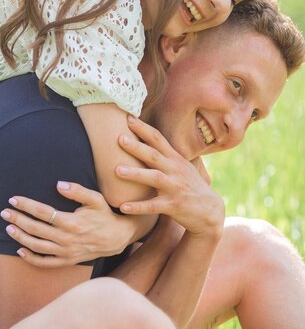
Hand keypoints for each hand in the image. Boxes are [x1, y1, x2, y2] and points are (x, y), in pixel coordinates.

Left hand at [0, 182, 133, 266]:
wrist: (117, 238)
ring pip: (36, 246)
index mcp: (71, 222)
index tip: (13, 199)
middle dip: (17, 219)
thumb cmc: (104, 215)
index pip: (42, 212)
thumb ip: (77, 191)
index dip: (26, 205)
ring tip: (8, 228)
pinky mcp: (67, 261)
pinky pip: (45, 263)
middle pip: (35, 229)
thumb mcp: (95, 199)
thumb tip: (58, 184)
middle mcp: (66, 239)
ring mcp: (66, 252)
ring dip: (20, 237)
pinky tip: (20, 250)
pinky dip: (31, 258)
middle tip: (4, 212)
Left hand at [116, 117, 224, 238]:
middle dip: (137, 146)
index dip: (143, 128)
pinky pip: (154, 206)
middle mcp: (175, 170)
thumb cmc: (189, 185)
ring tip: (117, 170)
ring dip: (136, 174)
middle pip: (154, 155)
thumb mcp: (181, 166)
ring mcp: (175, 187)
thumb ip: (164, 155)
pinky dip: (138, 206)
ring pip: (154, 178)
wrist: (210, 210)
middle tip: (119, 138)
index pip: (158, 139)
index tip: (127, 118)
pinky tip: (123, 207)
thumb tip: (146, 139)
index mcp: (174, 159)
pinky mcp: (174, 205)